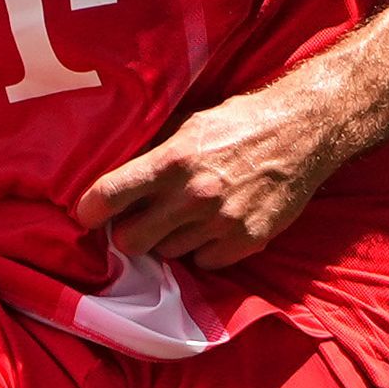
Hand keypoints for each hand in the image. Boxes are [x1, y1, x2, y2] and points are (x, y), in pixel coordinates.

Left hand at [77, 77, 345, 267]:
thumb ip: (155, 157)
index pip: (111, 194)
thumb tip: (118, 184)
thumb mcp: (190, 127)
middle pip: (131, 241)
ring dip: (169, 240)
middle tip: (138, 223)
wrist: (301, 134)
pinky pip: (204, 263)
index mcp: (172, 160)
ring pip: (168, 254)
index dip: (90, 211)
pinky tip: (214, 227)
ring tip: (185, 218)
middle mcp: (193, 196)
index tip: (87, 217)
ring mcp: (220, 223)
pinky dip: (203, 251)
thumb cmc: (241, 124)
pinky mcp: (245, 242)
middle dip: (128, 235)